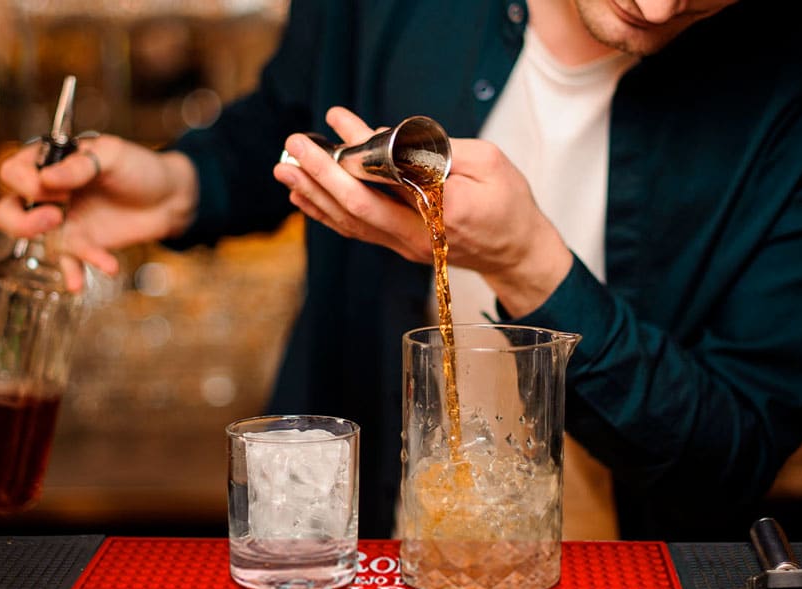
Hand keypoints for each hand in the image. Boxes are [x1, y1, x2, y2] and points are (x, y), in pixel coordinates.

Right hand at [0, 134, 197, 290]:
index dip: (27, 183)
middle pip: (7, 211)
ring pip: (33, 241)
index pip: (13, 172)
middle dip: (21, 221)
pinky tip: (80, 284)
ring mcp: (62, 221)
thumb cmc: (139, 167)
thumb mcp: (113, 155)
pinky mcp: (81, 243)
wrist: (169, 198)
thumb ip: (81, 164)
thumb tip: (47, 178)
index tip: (59, 188)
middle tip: (56, 218)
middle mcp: (48, 193)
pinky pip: (69, 261)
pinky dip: (74, 272)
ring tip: (90, 250)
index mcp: (49, 162)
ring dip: (53, 250)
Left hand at [273, 106, 572, 315]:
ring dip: (314, 194)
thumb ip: (440, 151)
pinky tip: (305, 196)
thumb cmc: (509, 205)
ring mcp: (406, 245)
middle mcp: (418, 234)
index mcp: (444, 210)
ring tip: (285, 169)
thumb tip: (390, 138)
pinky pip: (357, 230)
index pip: (388, 180)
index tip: (336, 121)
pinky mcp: (400, 246)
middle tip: (293, 147)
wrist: (516, 253)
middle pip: (357, 206)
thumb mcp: (489, 163)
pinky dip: (327, 213)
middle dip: (320, 174)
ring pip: (350, 222)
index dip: (355, 152)